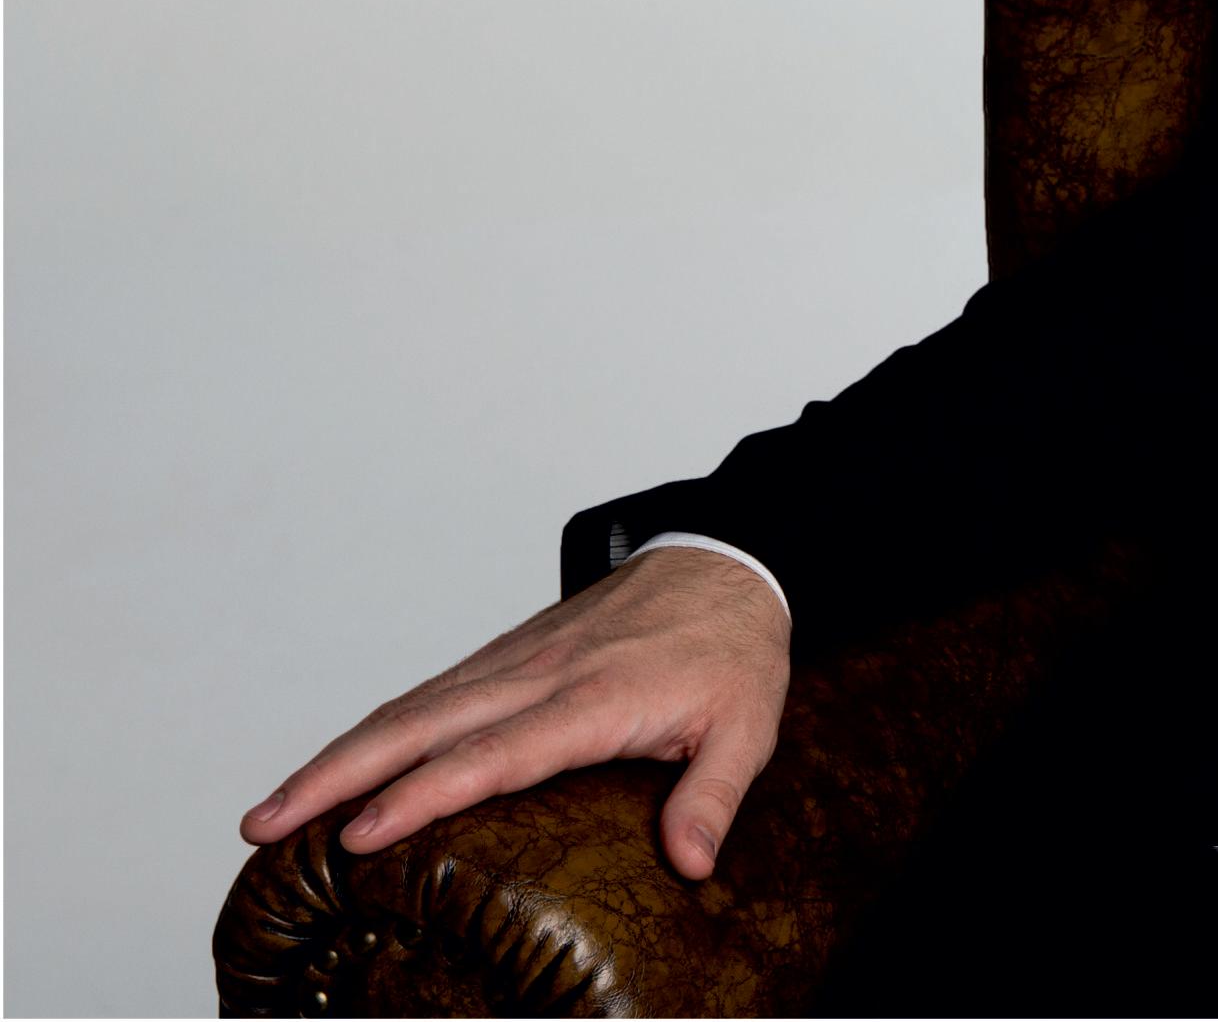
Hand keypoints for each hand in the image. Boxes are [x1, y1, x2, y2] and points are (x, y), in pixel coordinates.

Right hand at [237, 546, 791, 880]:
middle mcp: (540, 673)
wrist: (727, 560)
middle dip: (337, 773)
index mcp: (595, 699)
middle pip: (422, 724)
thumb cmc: (734, 651)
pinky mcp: (512, 651)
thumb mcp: (748, 726)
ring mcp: (518, 657)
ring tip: (273, 807)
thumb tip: (690, 864)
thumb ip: (713, 796)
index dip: (425, 793)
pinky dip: (378, 727)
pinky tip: (341, 762)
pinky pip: (433, 690)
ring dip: (340, 752)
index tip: (360, 833)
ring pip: (414, 704)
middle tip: (262, 823)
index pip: (495, 752)